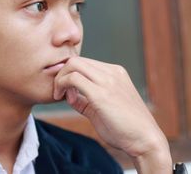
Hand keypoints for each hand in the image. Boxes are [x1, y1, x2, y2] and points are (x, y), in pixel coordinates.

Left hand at [53, 56, 171, 172]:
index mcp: (115, 73)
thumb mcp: (101, 109)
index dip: (68, 73)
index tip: (62, 88)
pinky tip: (65, 99)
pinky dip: (63, 86)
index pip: (83, 63)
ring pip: (73, 65)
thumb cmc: (124, 128)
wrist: (145, 142)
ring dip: (60, 79)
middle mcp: (112, 72)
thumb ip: (84, 100)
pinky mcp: (101, 94)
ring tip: (58, 95)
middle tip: (57, 90)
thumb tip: (68, 95)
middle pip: (76, 60)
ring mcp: (108, 81)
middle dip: (61, 73)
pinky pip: (74, 79)